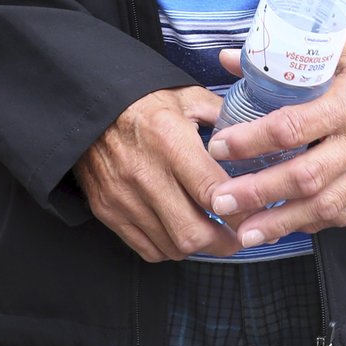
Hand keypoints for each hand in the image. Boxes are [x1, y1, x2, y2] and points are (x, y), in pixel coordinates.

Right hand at [74, 86, 240, 262]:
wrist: (88, 107)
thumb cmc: (141, 100)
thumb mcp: (187, 96)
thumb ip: (222, 115)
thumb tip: (255, 132)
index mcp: (171, 141)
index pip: (213, 192)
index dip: (241, 210)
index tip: (257, 213)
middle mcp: (146, 174)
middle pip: (193, 233)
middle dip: (224, 243)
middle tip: (238, 236)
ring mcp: (124, 198)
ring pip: (172, 247)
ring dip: (197, 246)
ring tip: (211, 233)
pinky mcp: (108, 211)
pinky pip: (147, 249)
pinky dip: (169, 248)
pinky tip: (179, 231)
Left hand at [206, 16, 345, 248]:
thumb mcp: (338, 40)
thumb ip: (284, 55)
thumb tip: (228, 60)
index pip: (293, 127)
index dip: (252, 141)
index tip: (220, 146)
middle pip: (306, 177)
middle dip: (259, 193)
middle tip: (221, 200)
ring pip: (327, 205)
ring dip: (282, 223)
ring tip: (245, 233)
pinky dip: (314, 222)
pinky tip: (287, 226)